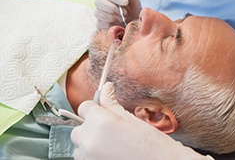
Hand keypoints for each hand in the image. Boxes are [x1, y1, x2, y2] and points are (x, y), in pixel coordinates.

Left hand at [71, 82, 213, 159]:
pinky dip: (92, 155)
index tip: (102, 112)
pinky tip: (110, 154)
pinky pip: (83, 158)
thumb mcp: (131, 119)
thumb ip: (111, 102)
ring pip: (80, 145)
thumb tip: (106, 87)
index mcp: (101, 122)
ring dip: (90, 143)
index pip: (84, 107)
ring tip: (111, 145)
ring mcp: (88, 157)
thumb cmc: (151, 143)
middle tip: (110, 131)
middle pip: (79, 128)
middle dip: (91, 127)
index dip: (94, 108)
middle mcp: (90, 140)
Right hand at [94, 0, 141, 28]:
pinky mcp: (99, 24)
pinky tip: (118, 24)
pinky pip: (101, 24)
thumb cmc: (132, 8)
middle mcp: (99, 1)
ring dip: (114, 17)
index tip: (126, 2)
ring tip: (123, 18)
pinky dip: (111, 25)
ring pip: (100, 13)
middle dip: (113, 8)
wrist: (132, 22)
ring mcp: (98, 13)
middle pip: (99, 2)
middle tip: (125, 12)